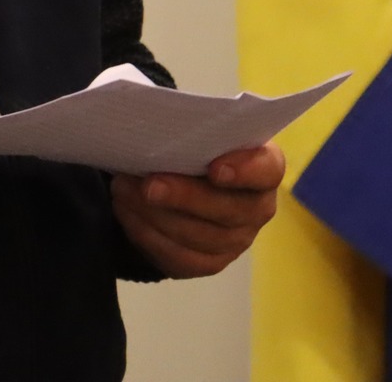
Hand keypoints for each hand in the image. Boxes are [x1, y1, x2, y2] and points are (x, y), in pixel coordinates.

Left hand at [110, 143, 283, 278]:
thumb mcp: (194, 131)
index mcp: (264, 167)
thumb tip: (153, 129)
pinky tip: (127, 213)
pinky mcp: (210, 263)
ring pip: (200, 237)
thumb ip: (187, 130)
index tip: (214, 168)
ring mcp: (236, 240)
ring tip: (123, 192)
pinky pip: (180, 258)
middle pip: (229, 209)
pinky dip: (148, 235)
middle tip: (149, 184)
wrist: (182, 180)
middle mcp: (257, 207)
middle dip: (185, 197)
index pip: (268, 170)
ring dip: (157, 215)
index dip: (245, 170)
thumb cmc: (193, 146)